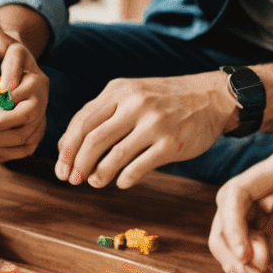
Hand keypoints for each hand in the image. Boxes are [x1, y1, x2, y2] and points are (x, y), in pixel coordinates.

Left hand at [0, 42, 47, 161]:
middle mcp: (41, 108)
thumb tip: (5, 91)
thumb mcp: (12, 52)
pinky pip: (11, 155)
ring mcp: (38, 127)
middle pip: (18, 133)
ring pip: (14, 147)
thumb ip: (11, 65)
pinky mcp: (30, 142)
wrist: (21, 72)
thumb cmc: (11, 60)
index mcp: (37, 84)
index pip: (14, 103)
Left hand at [55, 71, 234, 187]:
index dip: (67, 148)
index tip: (61, 168)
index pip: (82, 121)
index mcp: (119, 90)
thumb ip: (103, 113)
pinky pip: (139, 167)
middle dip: (77, 164)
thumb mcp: (132, 94)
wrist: (211, 97)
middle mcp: (134, 104)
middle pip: (93, 139)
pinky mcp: (172, 143)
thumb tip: (69, 146)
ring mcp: (155, 123)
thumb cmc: (164, 99)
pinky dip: (125, 178)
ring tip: (95, 183)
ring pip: (114, 155)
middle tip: (72, 180)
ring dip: (99, 175)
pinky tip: (122, 182)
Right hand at [208, 153, 272, 272]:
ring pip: (230, 243)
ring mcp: (261, 221)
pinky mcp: (269, 242)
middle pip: (223, 221)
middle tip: (246, 269)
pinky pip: (252, 259)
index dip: (231, 225)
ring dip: (242, 263)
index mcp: (265, 176)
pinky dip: (262, 270)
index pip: (232, 195)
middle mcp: (256, 198)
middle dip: (230, 249)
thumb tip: (247, 214)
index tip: (243, 252)